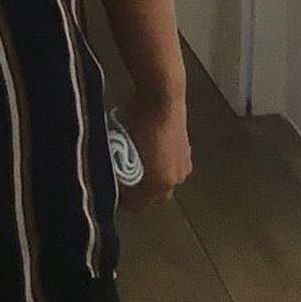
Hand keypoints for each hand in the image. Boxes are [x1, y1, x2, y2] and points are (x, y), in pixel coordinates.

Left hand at [118, 89, 191, 210]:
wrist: (163, 96)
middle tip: (124, 176)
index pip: (136, 205)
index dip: (122, 197)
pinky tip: (151, 149)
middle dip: (139, 191)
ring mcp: (184, 164)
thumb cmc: (139, 120)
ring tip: (136, 161)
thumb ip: (120, 175)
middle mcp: (176, 179)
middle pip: (153, 198)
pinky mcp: (187, 151)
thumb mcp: (121, 150)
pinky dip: (161, 165)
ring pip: (163, 183)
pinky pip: (171, 168)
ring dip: (151, 178)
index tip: (113, 184)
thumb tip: (115, 182)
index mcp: (160, 184)